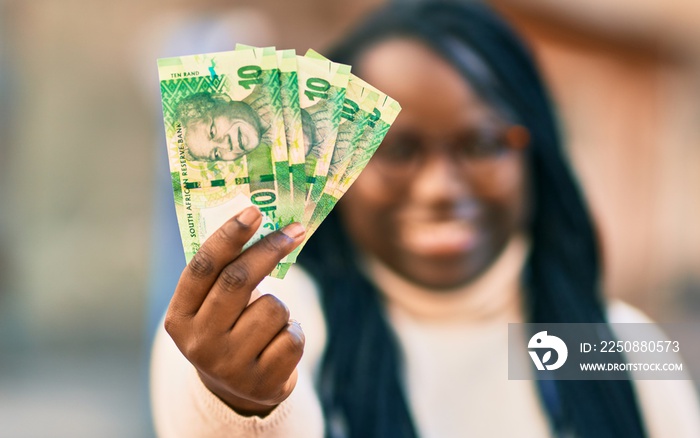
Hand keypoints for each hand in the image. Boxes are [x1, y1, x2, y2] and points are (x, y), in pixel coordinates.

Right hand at [164, 205, 305, 415]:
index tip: (254, 211)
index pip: (202, 268)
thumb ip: (225, 272)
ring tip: (269, 323)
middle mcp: (199, 344)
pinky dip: (294, 332)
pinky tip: (279, 344)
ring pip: (273, 308)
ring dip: (280, 307)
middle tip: (295, 229)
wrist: (238, 391)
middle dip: (270, 249)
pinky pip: (293, 336)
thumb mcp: (212, 307)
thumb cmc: (228, 330)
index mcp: (179, 318)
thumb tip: (262, 221)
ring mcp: (229, 366)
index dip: (229, 236)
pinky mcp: (262, 383)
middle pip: (237, 281)